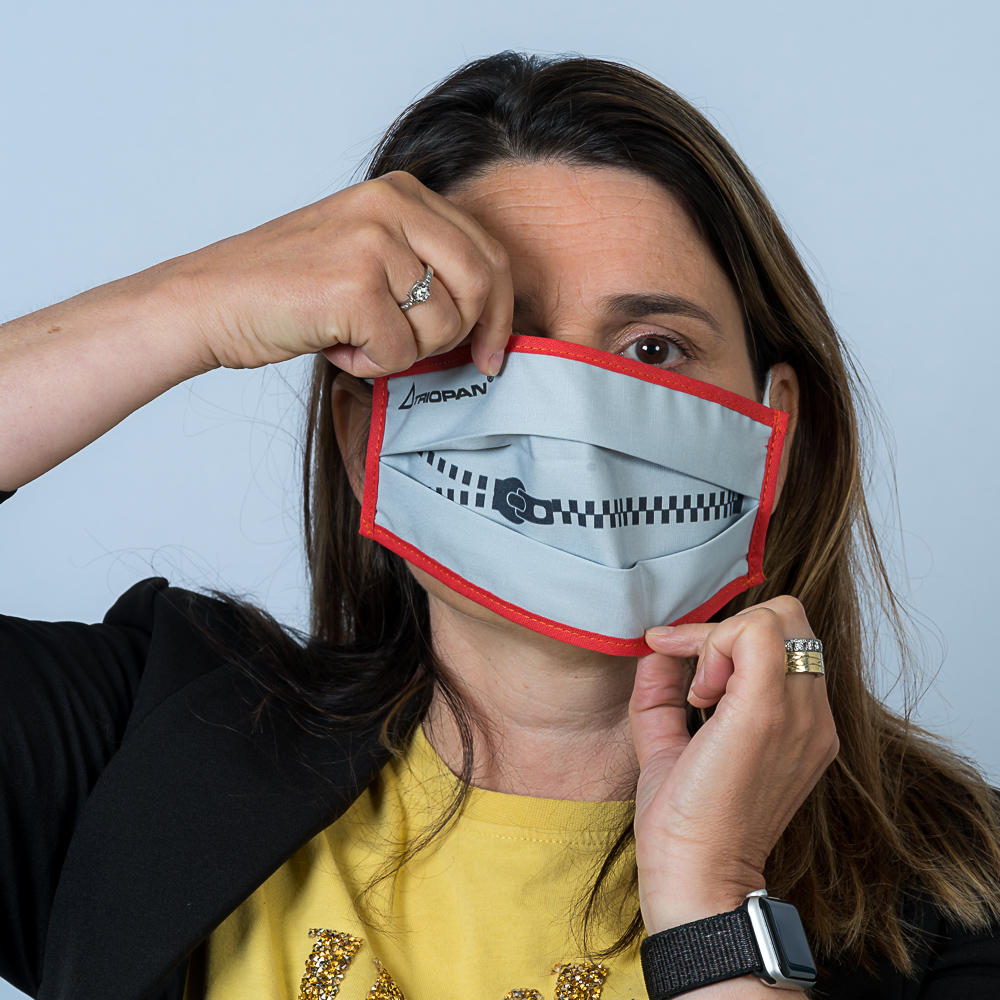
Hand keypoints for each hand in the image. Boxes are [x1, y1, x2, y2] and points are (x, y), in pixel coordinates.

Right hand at [161, 170, 512, 376]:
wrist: (209, 301)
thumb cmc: (286, 288)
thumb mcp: (365, 252)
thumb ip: (422, 266)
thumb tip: (487, 318)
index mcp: (402, 192)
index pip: (488, 251)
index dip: (501, 311)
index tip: (492, 350)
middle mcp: (393, 205)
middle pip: (482, 285)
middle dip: (462, 336)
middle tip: (419, 353)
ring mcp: (374, 243)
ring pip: (444, 325)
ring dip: (403, 350)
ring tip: (354, 334)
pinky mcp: (356, 286)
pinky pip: (402, 353)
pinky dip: (371, 364)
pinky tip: (336, 343)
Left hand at [630, 596, 838, 933]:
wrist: (697, 882)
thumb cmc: (687, 825)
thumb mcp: (672, 741)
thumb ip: (665, 690)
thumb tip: (655, 648)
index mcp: (801, 723)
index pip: (786, 640)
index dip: (728, 639)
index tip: (684, 669)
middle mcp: (812, 716)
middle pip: (789, 617)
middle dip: (730, 630)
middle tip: (696, 679)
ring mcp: (798, 715)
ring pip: (779, 616)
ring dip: (723, 639)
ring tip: (700, 693)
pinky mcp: (767, 715)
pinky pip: (757, 634)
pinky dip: (716, 645)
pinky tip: (698, 695)